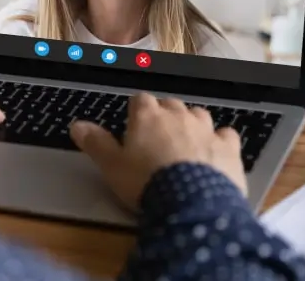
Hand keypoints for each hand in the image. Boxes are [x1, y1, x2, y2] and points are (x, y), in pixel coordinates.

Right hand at [70, 92, 246, 210]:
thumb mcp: (112, 166)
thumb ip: (96, 143)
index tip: (132, 124)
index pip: (139, 100)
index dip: (135, 111)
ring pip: (197, 114)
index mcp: (147, 116)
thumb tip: (77, 125)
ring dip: (191, 124)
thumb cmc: (146, 183)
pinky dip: (219, 140)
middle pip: (169, 104)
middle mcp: (178, 115)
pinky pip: (225, 134)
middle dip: (164, 116)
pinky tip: (215, 151)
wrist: (191, 204)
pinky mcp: (228, 147)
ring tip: (184, 142)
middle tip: (156, 138)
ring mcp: (206, 129)